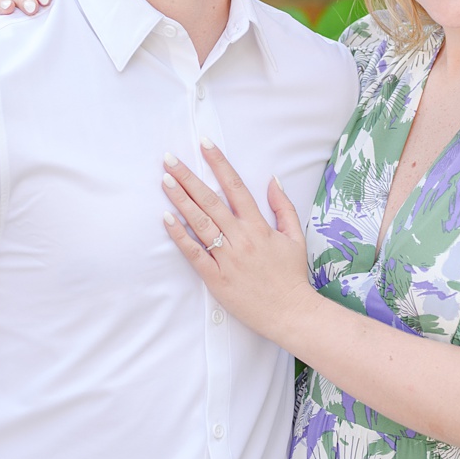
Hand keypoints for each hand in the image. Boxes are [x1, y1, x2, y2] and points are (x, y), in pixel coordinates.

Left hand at [159, 144, 319, 342]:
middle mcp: (241, 238)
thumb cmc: (291, 276)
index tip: (204, 144)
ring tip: (165, 181)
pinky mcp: (215, 278)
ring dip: (181, 200)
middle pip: (211, 201)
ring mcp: (227, 258)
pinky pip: (194, 253)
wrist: (291, 313)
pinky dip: (179, 236)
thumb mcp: (295, 238)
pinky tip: (167, 219)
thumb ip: (283, 207)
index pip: (236, 187)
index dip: (219, 163)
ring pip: (200, 223)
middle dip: (189, 177)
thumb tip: (272, 180)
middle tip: (169, 159)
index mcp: (259, 227)